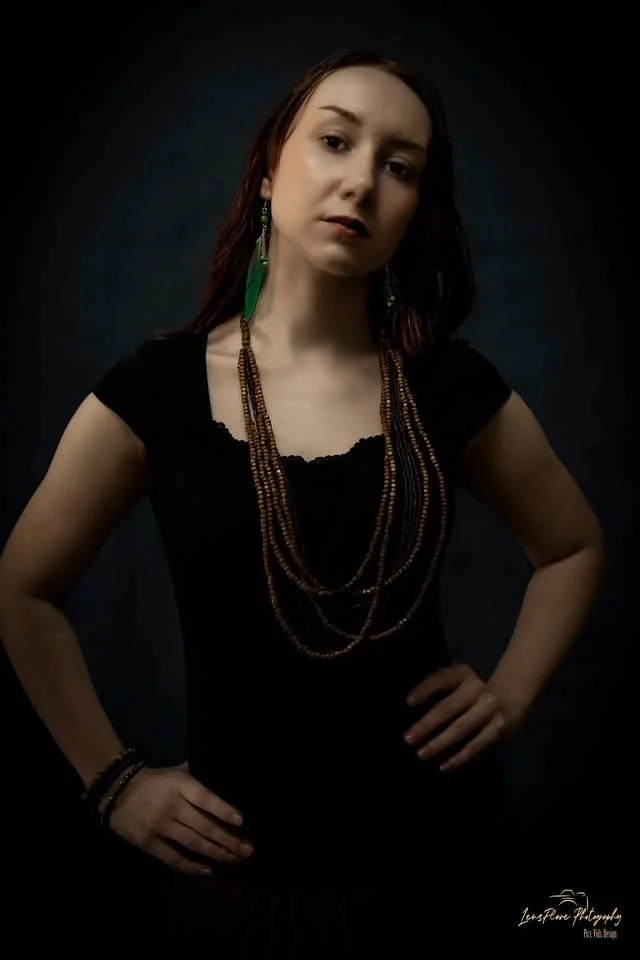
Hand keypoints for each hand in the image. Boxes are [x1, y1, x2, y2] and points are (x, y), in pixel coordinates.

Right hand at [104, 762, 254, 875]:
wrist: (117, 790)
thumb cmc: (154, 781)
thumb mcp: (176, 771)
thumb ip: (197, 775)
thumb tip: (222, 775)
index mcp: (179, 785)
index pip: (204, 798)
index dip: (222, 809)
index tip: (240, 821)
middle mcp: (171, 805)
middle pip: (203, 825)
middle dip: (228, 839)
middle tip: (247, 850)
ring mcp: (159, 825)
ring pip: (192, 842)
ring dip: (215, 853)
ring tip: (234, 860)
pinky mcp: (147, 842)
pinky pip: (172, 857)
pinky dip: (190, 866)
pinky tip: (207, 870)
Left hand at [403, 663, 523, 772]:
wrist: (513, 696)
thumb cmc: (474, 691)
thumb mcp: (459, 681)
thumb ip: (440, 689)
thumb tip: (410, 705)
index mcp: (464, 674)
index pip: (442, 678)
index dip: (425, 689)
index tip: (408, 702)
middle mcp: (476, 689)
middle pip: (448, 707)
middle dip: (427, 724)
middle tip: (408, 739)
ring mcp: (488, 709)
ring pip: (460, 728)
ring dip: (440, 743)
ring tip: (422, 753)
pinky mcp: (498, 729)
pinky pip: (476, 745)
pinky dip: (459, 757)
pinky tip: (444, 766)